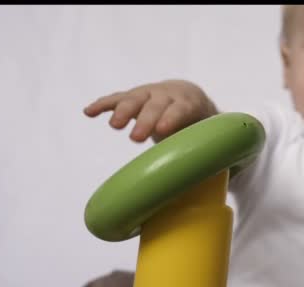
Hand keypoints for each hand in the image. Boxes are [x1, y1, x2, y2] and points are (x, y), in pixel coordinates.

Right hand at [84, 80, 217, 141]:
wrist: (190, 99)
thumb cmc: (200, 125)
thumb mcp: (206, 134)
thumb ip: (207, 150)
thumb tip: (215, 176)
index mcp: (189, 103)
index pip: (181, 109)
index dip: (172, 118)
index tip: (163, 130)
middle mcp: (167, 95)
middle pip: (155, 105)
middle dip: (145, 120)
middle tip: (136, 139)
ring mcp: (148, 93)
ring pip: (134, 99)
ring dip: (123, 111)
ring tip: (114, 126)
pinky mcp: (133, 97)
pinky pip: (116, 99)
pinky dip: (103, 105)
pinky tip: (88, 112)